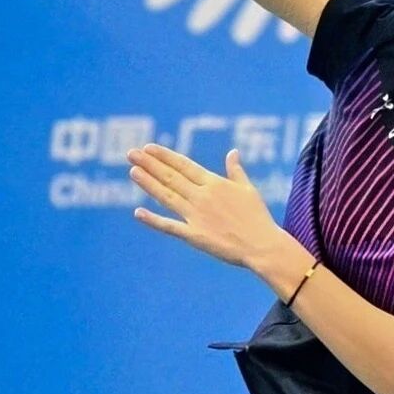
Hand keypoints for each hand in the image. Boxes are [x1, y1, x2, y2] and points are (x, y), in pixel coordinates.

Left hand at [126, 143, 299, 281]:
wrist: (262, 245)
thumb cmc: (257, 217)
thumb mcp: (248, 189)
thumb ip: (236, 171)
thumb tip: (232, 152)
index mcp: (215, 183)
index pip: (184, 165)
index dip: (165, 156)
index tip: (149, 147)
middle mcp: (202, 196)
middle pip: (171, 177)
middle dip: (150, 164)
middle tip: (131, 153)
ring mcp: (196, 216)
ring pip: (167, 196)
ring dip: (148, 183)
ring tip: (132, 171)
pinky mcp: (194, 236)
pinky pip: (170, 226)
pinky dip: (153, 220)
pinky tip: (138, 213)